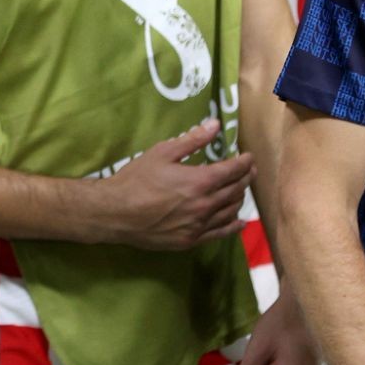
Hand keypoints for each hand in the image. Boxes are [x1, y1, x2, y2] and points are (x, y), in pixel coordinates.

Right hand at [89, 118, 253, 251]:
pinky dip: (233, 225)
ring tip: (240, 190)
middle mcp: (206, 204)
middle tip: (249, 171)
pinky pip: (220, 232)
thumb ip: (192, 140)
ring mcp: (200, 225)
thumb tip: (214, 125)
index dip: (244, 162)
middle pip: (236, 190)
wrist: (115, 212)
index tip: (248, 157)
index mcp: (200, 181)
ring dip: (239, 198)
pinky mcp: (191, 239)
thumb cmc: (136, 179)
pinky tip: (238, 221)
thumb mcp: (161, 153)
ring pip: (231, 211)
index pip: (233, 170)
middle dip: (246, 178)